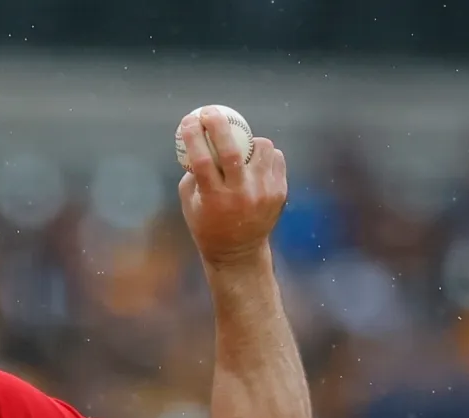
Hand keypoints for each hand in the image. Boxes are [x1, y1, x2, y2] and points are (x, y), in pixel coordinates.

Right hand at [176, 107, 287, 267]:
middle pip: (231, 150)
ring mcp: (263, 193)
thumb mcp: (190, 204)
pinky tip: (257, 160)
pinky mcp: (279, 193)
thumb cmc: (207, 224)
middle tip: (210, 112)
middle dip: (218, 124)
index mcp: (214, 199)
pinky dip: (265, 155)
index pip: (202, 160)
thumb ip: (192, 174)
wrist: (238, 253)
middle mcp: (240, 195)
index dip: (193, 135)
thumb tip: (194, 140)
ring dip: (250, 141)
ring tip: (243, 145)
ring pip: (262, 148)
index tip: (189, 119)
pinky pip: (275, 159)